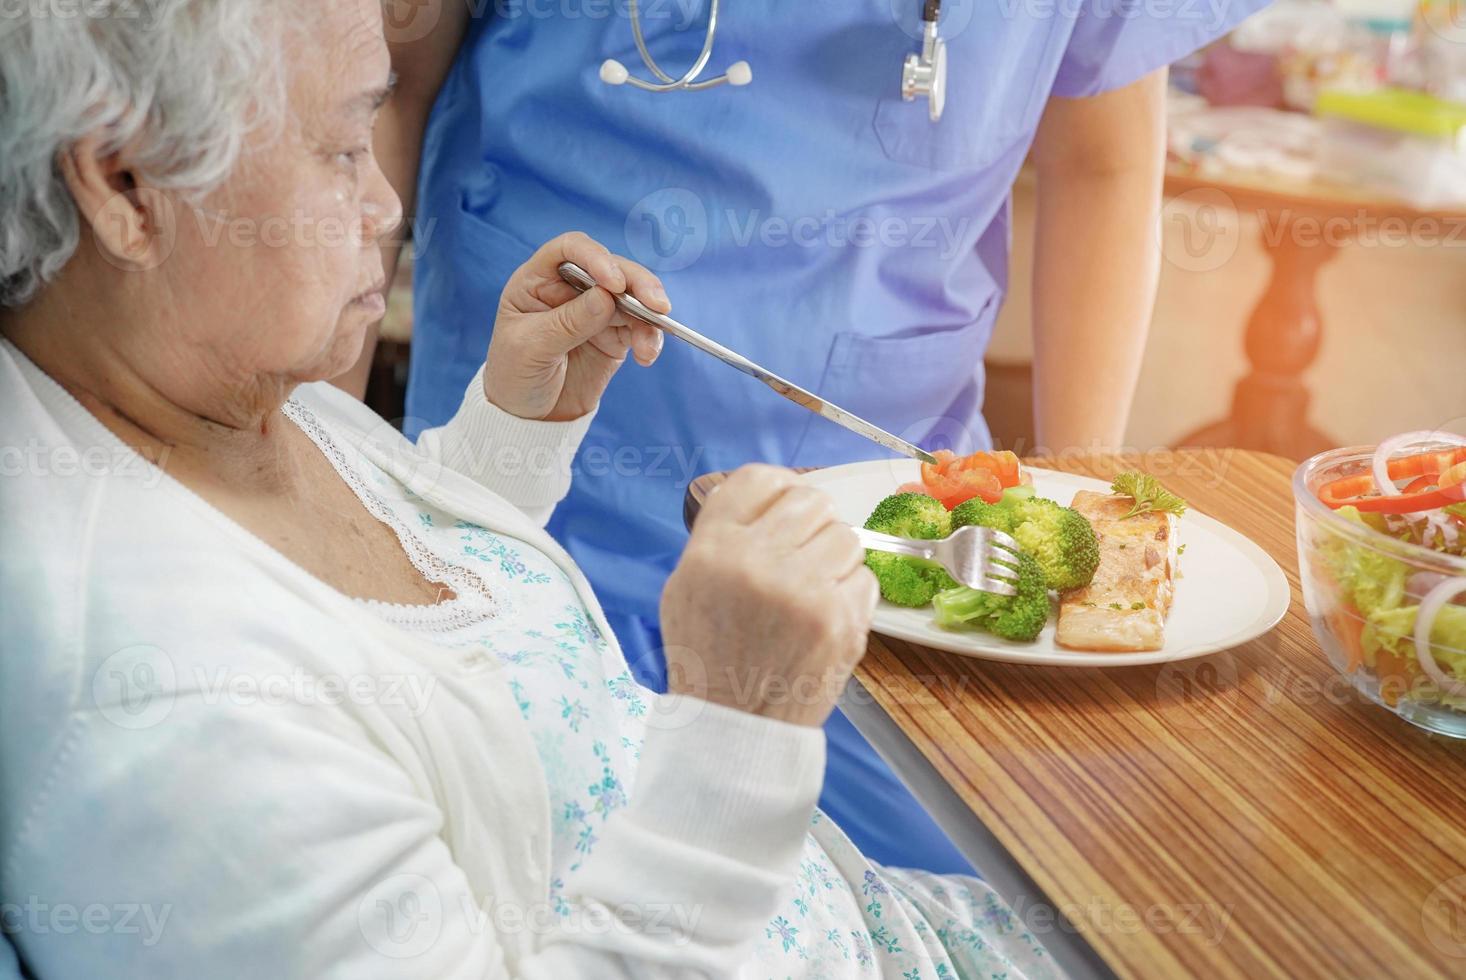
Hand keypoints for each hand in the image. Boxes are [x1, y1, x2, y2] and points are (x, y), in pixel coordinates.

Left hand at [485, 232, 669, 421]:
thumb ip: (567, 322)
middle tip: (657, 306)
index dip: (595, 257)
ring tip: (649, 345)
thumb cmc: (514, 376)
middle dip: (637, 284)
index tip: (614, 283)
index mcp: (538, 280)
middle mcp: (570, 288)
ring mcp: (595, 310)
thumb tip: (607, 297)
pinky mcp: (614, 335)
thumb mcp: (531, 349)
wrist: (529, 417)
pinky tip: (647, 356)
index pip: (570, 250)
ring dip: (649, 315)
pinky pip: (640, 327)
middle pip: (612, 269)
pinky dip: (650, 337)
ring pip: (633, 297)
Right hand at [660, 466, 879, 727]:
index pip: (761, 479)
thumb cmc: (710, 654)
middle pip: (812, 501)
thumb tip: (771, 495)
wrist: (736, 725)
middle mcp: (759, 563)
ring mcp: (805, 592)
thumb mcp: (687, 584)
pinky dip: (850, 595)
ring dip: (834, 559)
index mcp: (714, 549)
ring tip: (810, 591)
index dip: (778, 490)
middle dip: (811, 525)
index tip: (782, 508)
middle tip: (801, 555)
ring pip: (846, 536)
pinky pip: (865, 578)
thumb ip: (722, 534)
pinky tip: (824, 617)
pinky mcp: (841, 622)